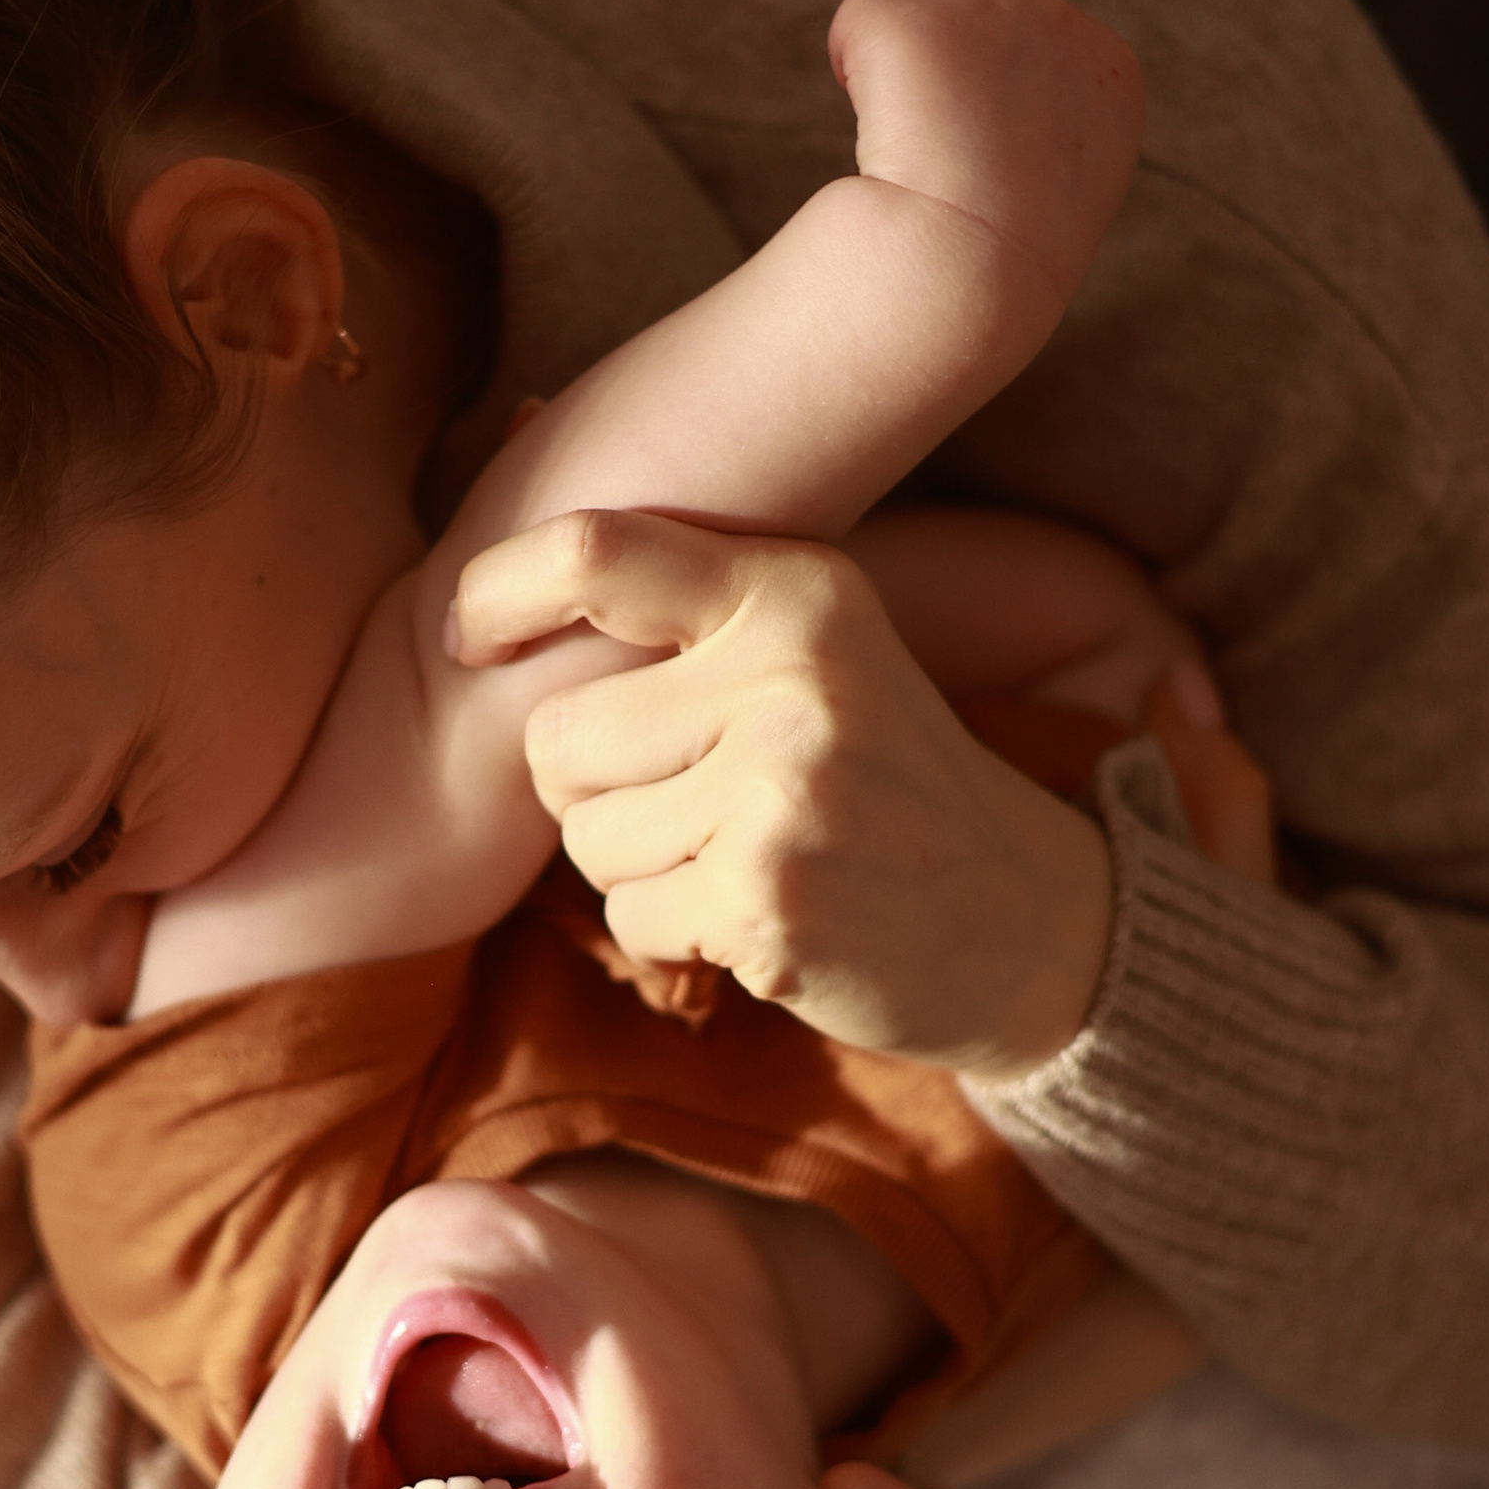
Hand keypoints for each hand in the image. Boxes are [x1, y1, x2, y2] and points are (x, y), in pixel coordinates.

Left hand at [449, 511, 1118, 1073]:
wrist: (1024, 915)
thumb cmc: (880, 775)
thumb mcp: (816, 650)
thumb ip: (685, 608)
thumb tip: (482, 558)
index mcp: (796, 592)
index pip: (595, 553)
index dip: (498, 592)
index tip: (464, 639)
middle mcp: (791, 677)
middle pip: (559, 735)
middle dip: (592, 789)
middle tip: (694, 803)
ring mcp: (784, 793)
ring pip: (584, 838)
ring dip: (636, 869)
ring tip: (741, 855)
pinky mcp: (770, 900)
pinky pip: (631, 919)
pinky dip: (676, 935)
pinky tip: (763, 915)